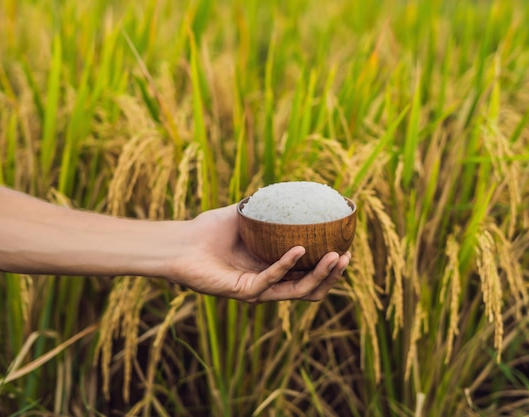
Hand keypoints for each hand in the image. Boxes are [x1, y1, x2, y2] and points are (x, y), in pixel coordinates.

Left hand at [170, 205, 350, 302]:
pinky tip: (299, 248)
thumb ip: (266, 206)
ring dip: (320, 275)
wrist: (180, 242)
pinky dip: (287, 265)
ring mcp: (258, 289)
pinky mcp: (244, 291)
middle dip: (333, 274)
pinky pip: (271, 280)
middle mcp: (269, 283)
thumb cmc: (208, 230)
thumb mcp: (245, 214)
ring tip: (336, 257)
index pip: (309, 273)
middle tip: (347, 255)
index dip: (331, 265)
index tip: (347, 245)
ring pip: (298, 290)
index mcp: (273, 268)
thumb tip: (289, 188)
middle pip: (311, 287)